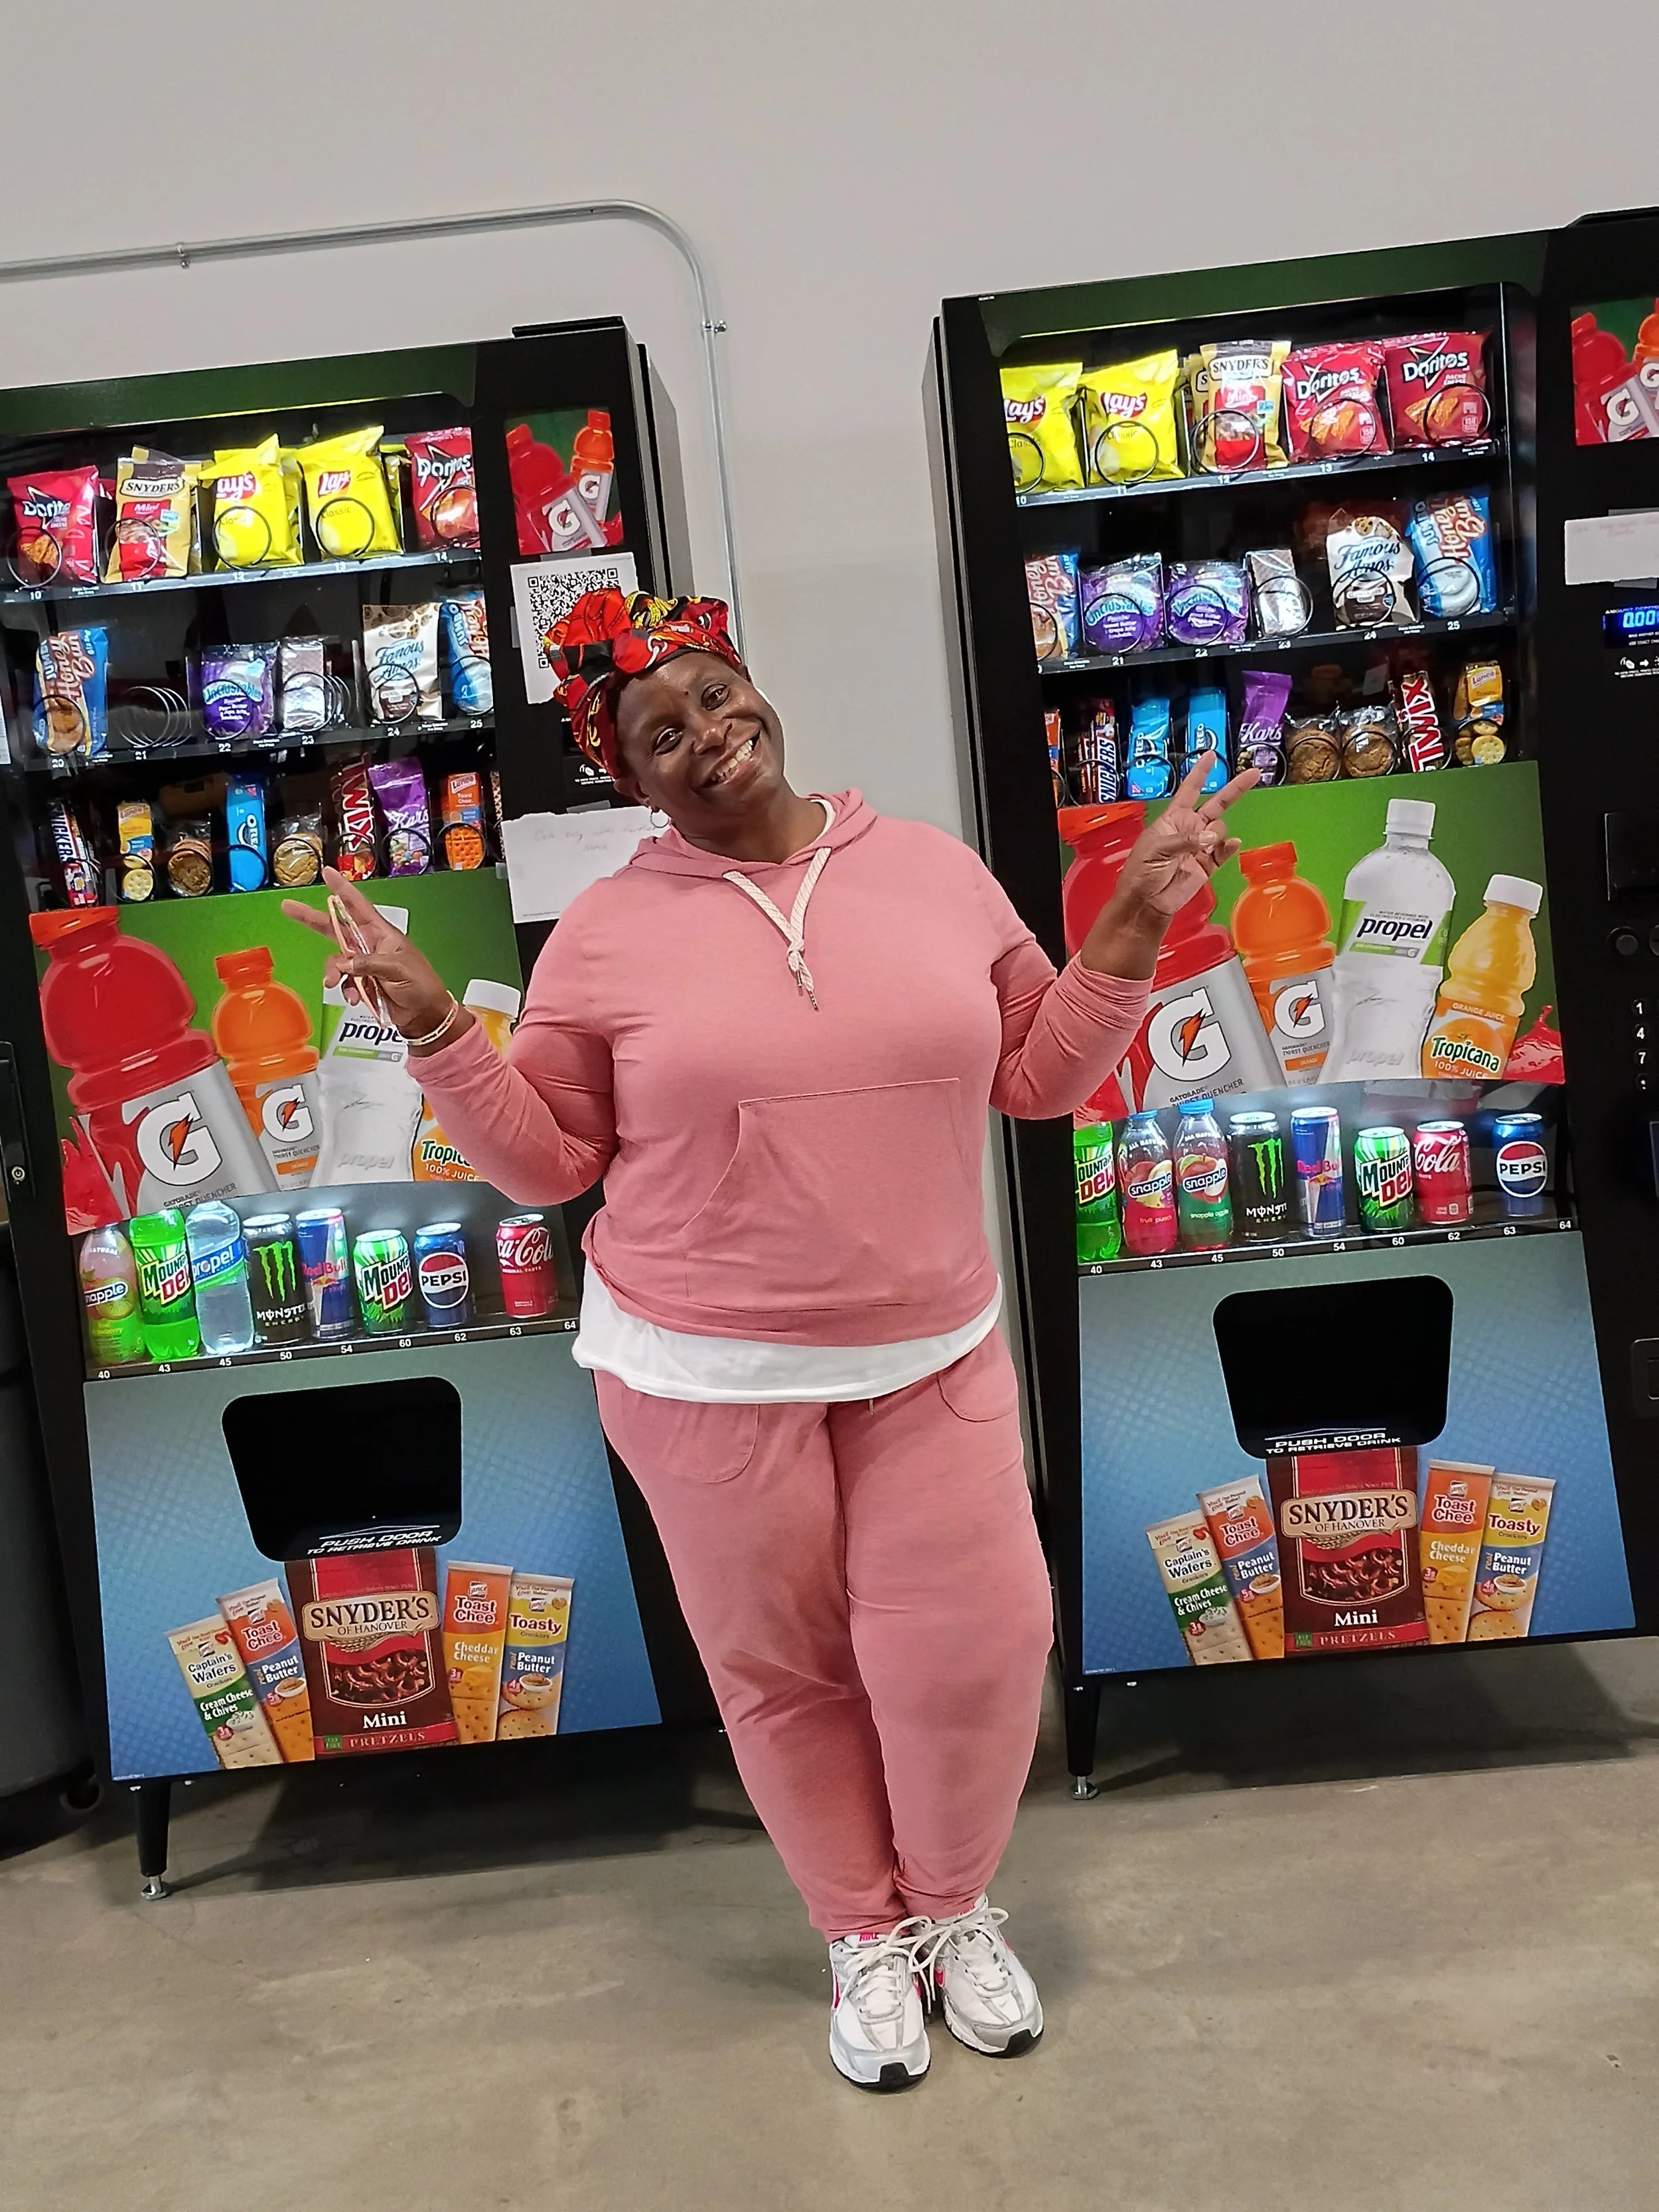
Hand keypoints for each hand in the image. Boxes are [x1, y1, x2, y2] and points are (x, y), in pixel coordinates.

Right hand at [283, 868, 466, 1051]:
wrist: (424, 1015)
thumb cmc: (419, 984)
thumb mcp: (397, 969)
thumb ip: (369, 964)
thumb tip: (344, 963)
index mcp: (381, 933)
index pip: (358, 906)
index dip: (342, 890)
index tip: (327, 873)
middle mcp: (368, 944)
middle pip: (335, 928)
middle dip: (311, 919)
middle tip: (288, 907)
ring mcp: (363, 964)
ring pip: (336, 961)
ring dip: (333, 972)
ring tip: (333, 984)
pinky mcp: (360, 982)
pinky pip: (343, 982)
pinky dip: (345, 990)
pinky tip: (354, 999)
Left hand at [1080, 754, 1260, 980]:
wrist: (1146, 904)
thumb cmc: (1142, 873)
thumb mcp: (1156, 850)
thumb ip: (1185, 840)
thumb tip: (1212, 837)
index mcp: (1173, 819)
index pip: (1189, 790)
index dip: (1200, 773)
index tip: (1211, 756)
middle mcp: (1190, 829)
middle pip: (1216, 804)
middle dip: (1234, 789)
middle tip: (1254, 774)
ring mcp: (1201, 847)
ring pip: (1220, 829)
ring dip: (1216, 834)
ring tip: (1201, 847)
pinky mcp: (1208, 865)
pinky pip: (1224, 851)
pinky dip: (1229, 847)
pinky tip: (1229, 845)